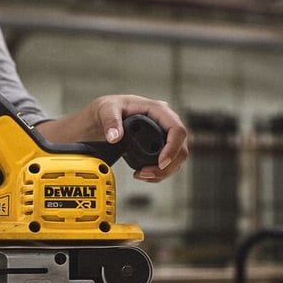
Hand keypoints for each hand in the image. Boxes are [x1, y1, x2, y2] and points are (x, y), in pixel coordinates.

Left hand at [68, 94, 189, 182]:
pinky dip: (160, 173)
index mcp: (157, 109)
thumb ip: (110, 121)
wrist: (101, 117)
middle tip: (147, 173)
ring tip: (142, 175)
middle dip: (168, 166)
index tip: (161, 163)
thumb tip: (115, 137)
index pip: (177, 130)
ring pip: (177, 158)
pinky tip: (145, 174)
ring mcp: (163, 134)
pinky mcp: (158, 146)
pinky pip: (168, 162)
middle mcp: (164, 122)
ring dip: (164, 172)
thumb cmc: (108, 108)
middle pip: (181, 147)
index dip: (173, 148)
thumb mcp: (106, 109)